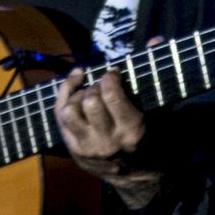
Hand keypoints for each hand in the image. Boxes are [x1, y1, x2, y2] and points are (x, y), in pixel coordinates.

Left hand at [54, 65, 163, 210]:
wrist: (135, 175)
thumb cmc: (148, 137)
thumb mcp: (156, 110)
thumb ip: (153, 75)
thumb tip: (156, 40)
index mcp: (131, 129)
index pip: (111, 94)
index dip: (110, 76)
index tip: (114, 72)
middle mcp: (106, 139)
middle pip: (89, 101)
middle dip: (94, 86)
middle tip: (101, 86)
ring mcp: (86, 146)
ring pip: (68, 111)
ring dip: (75, 96)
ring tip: (87, 92)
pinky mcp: (72, 149)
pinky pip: (59, 119)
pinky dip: (63, 100)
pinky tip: (73, 90)